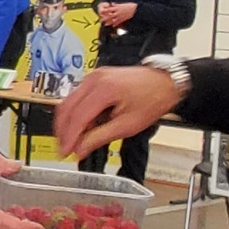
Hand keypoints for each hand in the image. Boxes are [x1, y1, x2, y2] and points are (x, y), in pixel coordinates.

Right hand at [56, 66, 180, 158]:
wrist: (165, 82)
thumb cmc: (153, 98)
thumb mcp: (129, 125)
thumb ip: (100, 137)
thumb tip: (81, 149)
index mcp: (104, 89)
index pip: (77, 117)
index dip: (68, 137)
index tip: (64, 152)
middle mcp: (94, 79)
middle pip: (66, 108)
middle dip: (62, 131)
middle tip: (64, 148)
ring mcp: (93, 77)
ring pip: (68, 102)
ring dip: (68, 122)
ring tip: (74, 139)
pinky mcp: (94, 79)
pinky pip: (76, 97)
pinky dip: (76, 113)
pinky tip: (82, 126)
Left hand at [97, 3, 132, 27]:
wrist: (135, 9)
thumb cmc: (129, 5)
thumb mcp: (122, 4)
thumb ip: (116, 4)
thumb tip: (112, 3)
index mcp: (117, 7)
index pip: (109, 9)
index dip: (105, 11)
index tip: (101, 12)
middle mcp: (118, 12)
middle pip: (110, 15)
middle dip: (105, 18)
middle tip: (101, 20)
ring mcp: (120, 16)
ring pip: (113, 20)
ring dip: (109, 22)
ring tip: (105, 24)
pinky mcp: (123, 19)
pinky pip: (119, 22)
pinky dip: (116, 24)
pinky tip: (113, 26)